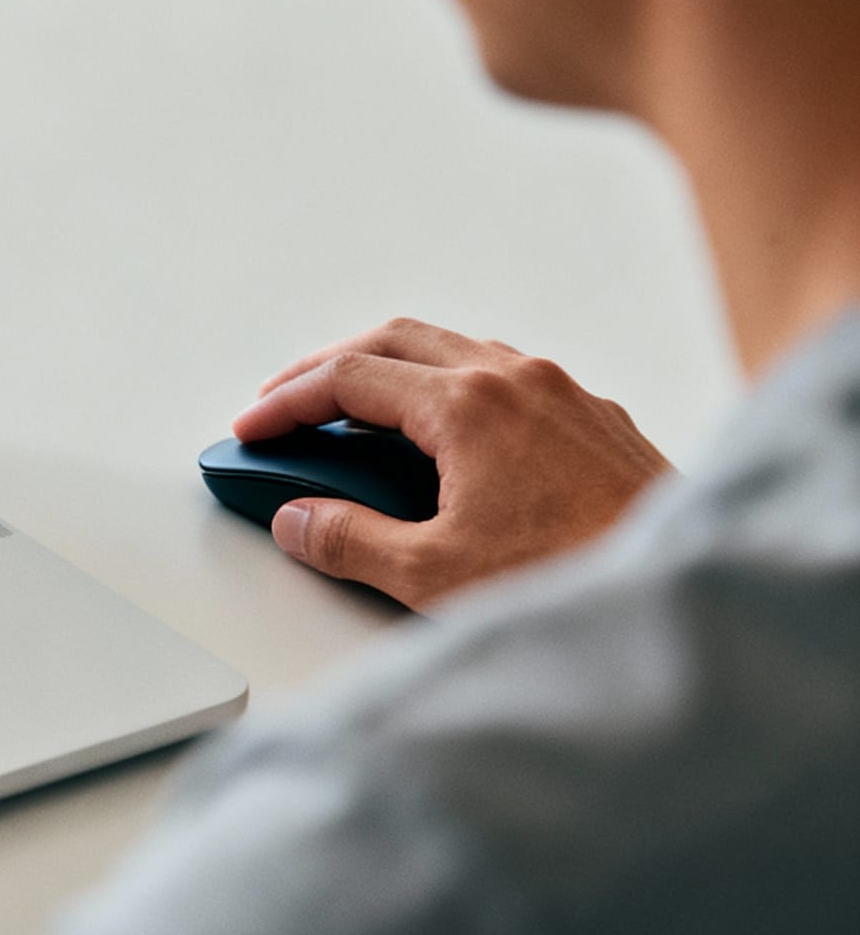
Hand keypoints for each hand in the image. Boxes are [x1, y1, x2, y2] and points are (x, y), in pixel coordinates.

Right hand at [233, 317, 671, 609]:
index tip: (250, 429)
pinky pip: (505, 375)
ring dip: (393, 370)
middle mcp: (518, 379)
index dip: (286, 404)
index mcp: (469, 404)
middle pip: (396, 339)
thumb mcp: (431, 574)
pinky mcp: (596, 421)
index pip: (348, 378)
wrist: (684, 595)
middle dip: (328, 368)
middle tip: (284, 405)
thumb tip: (297, 520)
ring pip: (455, 349)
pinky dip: (450, 386)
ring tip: (353, 414)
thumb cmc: (574, 581)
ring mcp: (564, 394)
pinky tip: (444, 435)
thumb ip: (347, 540)